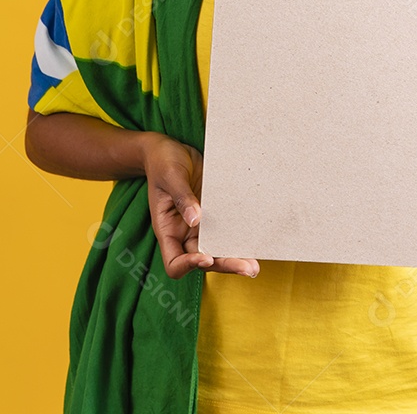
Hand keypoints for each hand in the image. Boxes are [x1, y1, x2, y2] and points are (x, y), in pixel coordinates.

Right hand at [142, 133, 259, 279]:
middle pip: (202, 261)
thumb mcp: (170, 176)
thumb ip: (181, 197)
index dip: (189, 266)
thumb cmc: (163, 161)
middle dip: (224, 265)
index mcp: (167, 230)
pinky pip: (226, 230)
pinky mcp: (214, 213)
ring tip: (254, 264)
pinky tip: (253, 239)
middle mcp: (184, 233)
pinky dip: (238, 237)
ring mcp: (200, 225)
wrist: (170, 148)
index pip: (175, 263)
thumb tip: (195, 219)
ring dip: (235, 258)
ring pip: (217, 250)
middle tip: (247, 268)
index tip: (206, 258)